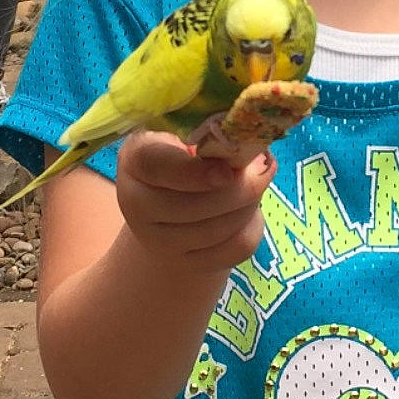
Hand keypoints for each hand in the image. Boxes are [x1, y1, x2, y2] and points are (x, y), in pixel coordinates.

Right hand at [116, 130, 273, 274]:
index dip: (194, 171)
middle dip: (240, 188)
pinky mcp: (186, 264)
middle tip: (263, 167)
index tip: (227, 171)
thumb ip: (216, 136)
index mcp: (135, 159)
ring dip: (250, 204)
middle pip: (193, 206)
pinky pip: (235, 248)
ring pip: (218, 229)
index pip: (155, 165)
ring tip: (256, 183)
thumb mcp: (190, 134)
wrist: (173, 203)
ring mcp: (157, 241)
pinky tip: (249, 210)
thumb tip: (254, 150)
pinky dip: (252, 226)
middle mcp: (135, 203)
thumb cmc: (186, 155)